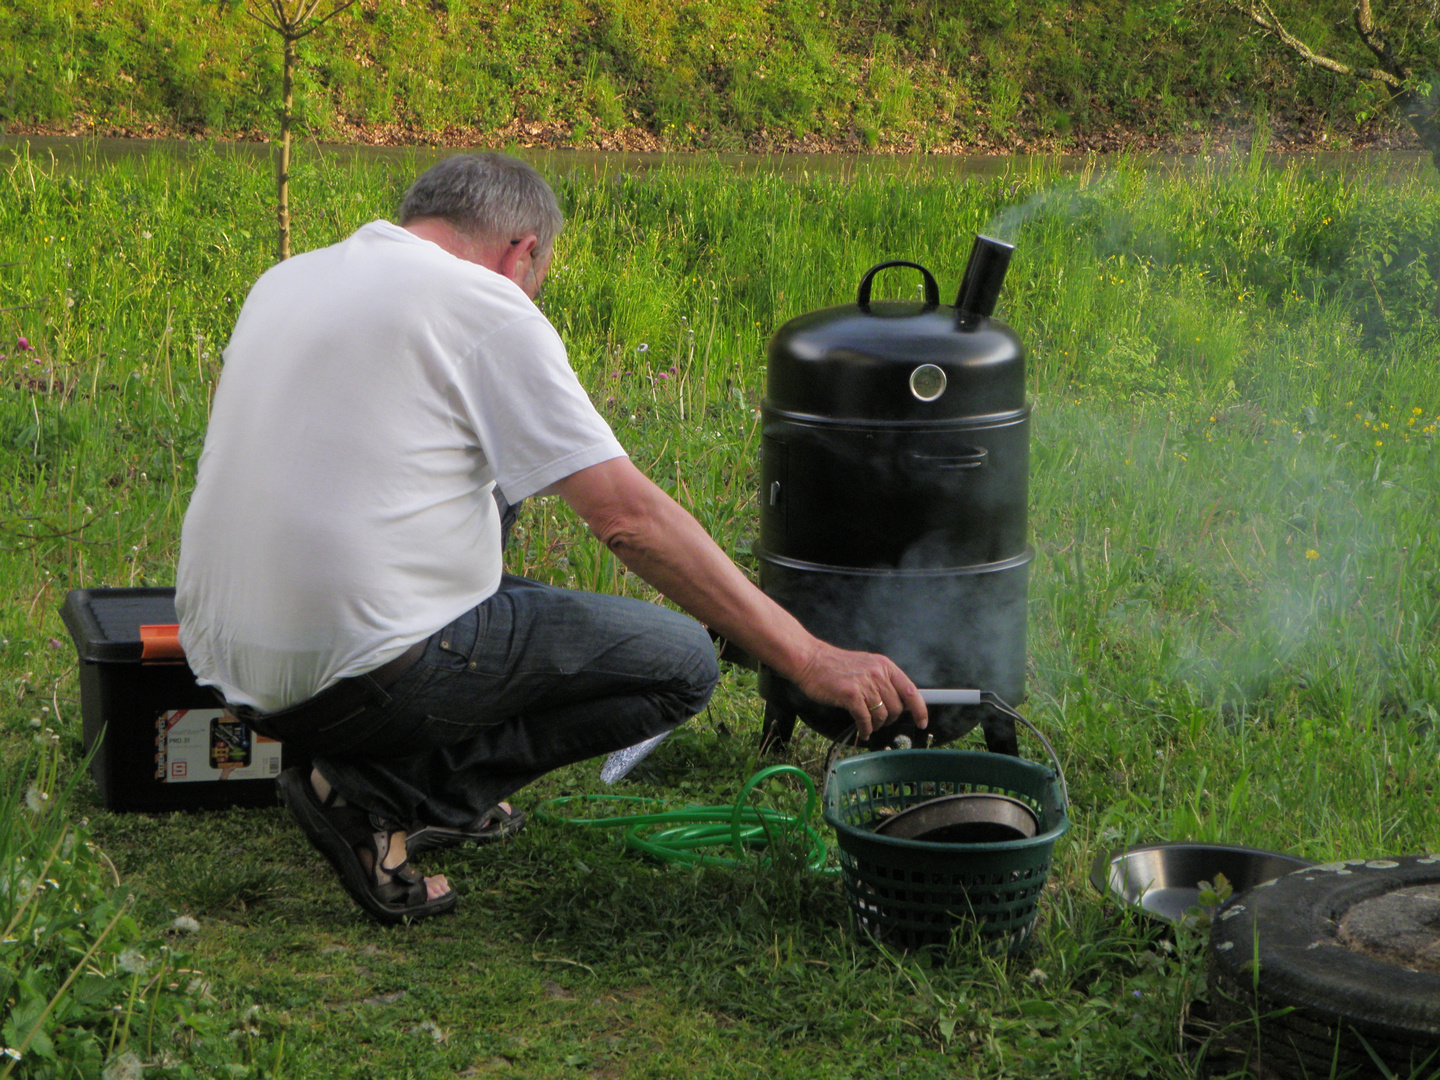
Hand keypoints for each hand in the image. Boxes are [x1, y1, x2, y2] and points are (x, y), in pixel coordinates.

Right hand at [792, 643, 927, 738]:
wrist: (810, 660)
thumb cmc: (836, 665)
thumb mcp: (866, 665)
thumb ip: (882, 680)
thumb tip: (897, 702)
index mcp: (885, 666)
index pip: (911, 691)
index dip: (920, 710)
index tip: (922, 722)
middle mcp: (878, 674)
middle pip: (897, 707)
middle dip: (889, 719)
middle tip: (879, 721)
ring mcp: (865, 684)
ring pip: (882, 715)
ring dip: (876, 725)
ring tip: (868, 725)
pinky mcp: (851, 695)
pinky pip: (865, 720)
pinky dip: (865, 729)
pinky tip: (862, 730)